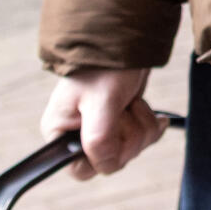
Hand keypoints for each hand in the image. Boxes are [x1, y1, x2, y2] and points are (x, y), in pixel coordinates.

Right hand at [39, 67, 161, 179]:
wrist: (124, 39)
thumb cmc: (105, 66)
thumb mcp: (102, 101)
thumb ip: (100, 139)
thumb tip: (105, 167)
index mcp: (60, 132)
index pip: (80, 170)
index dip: (103, 158)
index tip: (114, 133)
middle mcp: (77, 134)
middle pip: (111, 160)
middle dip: (129, 138)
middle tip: (126, 111)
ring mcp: (101, 128)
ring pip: (129, 150)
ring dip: (141, 127)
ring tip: (133, 102)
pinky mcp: (120, 121)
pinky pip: (141, 139)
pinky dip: (149, 125)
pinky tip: (150, 111)